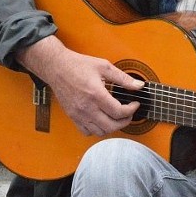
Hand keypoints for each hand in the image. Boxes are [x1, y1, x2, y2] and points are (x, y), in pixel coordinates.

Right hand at [16, 36, 142, 135]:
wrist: (57, 67)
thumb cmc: (78, 65)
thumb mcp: (104, 66)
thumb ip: (123, 78)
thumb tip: (138, 86)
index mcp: (96, 94)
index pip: (118, 112)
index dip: (131, 110)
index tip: (135, 104)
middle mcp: (86, 107)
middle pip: (111, 126)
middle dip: (125, 121)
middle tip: (129, 113)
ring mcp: (78, 114)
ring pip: (100, 132)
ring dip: (112, 127)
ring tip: (117, 117)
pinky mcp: (72, 116)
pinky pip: (86, 132)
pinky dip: (97, 130)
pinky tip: (102, 120)